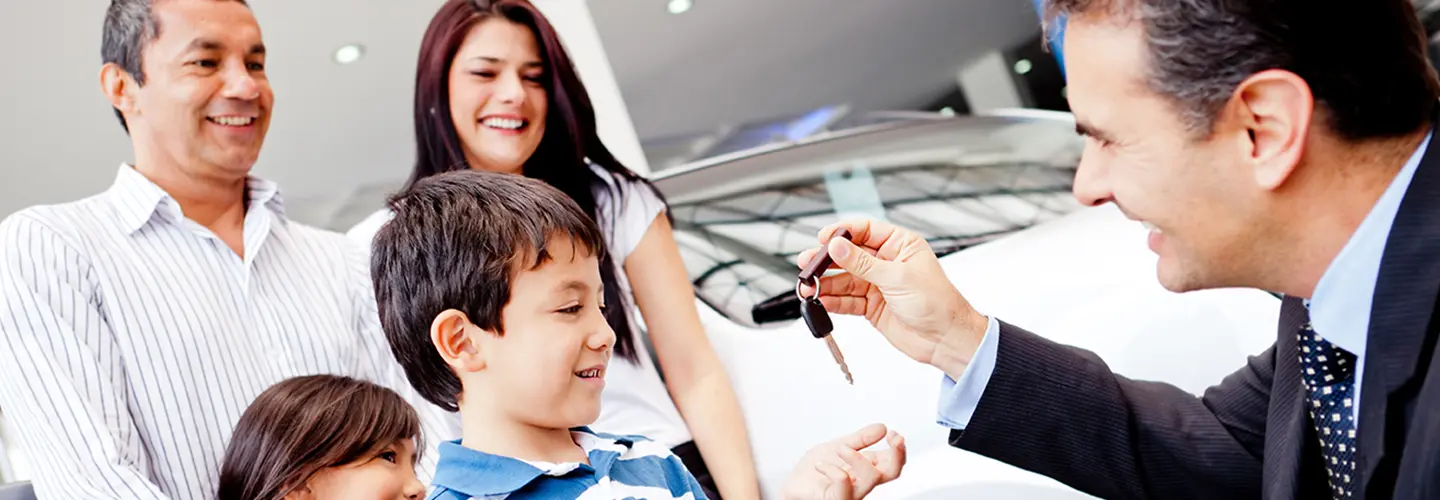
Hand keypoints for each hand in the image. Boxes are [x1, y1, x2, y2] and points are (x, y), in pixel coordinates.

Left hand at [781, 423, 905, 499]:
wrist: (793, 486)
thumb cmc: (814, 472)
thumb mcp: (838, 446)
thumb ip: (859, 439)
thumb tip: (882, 427)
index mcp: (865, 470)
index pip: (893, 464)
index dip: (899, 449)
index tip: (893, 434)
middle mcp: (861, 483)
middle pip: (891, 473)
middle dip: (896, 453)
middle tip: (891, 435)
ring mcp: (849, 494)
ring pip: (870, 480)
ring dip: (857, 457)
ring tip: (840, 449)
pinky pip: (843, 490)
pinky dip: (834, 471)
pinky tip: (821, 464)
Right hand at [797, 219, 988, 378]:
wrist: (946, 339)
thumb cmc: (937, 303)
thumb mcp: (897, 277)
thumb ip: (863, 263)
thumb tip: (838, 246)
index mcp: (900, 245)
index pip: (865, 230)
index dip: (842, 233)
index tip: (823, 239)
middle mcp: (887, 262)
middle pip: (849, 255)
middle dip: (827, 260)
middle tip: (807, 263)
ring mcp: (878, 284)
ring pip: (845, 279)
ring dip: (826, 283)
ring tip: (808, 286)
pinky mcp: (872, 305)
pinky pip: (847, 300)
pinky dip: (833, 300)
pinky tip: (820, 300)